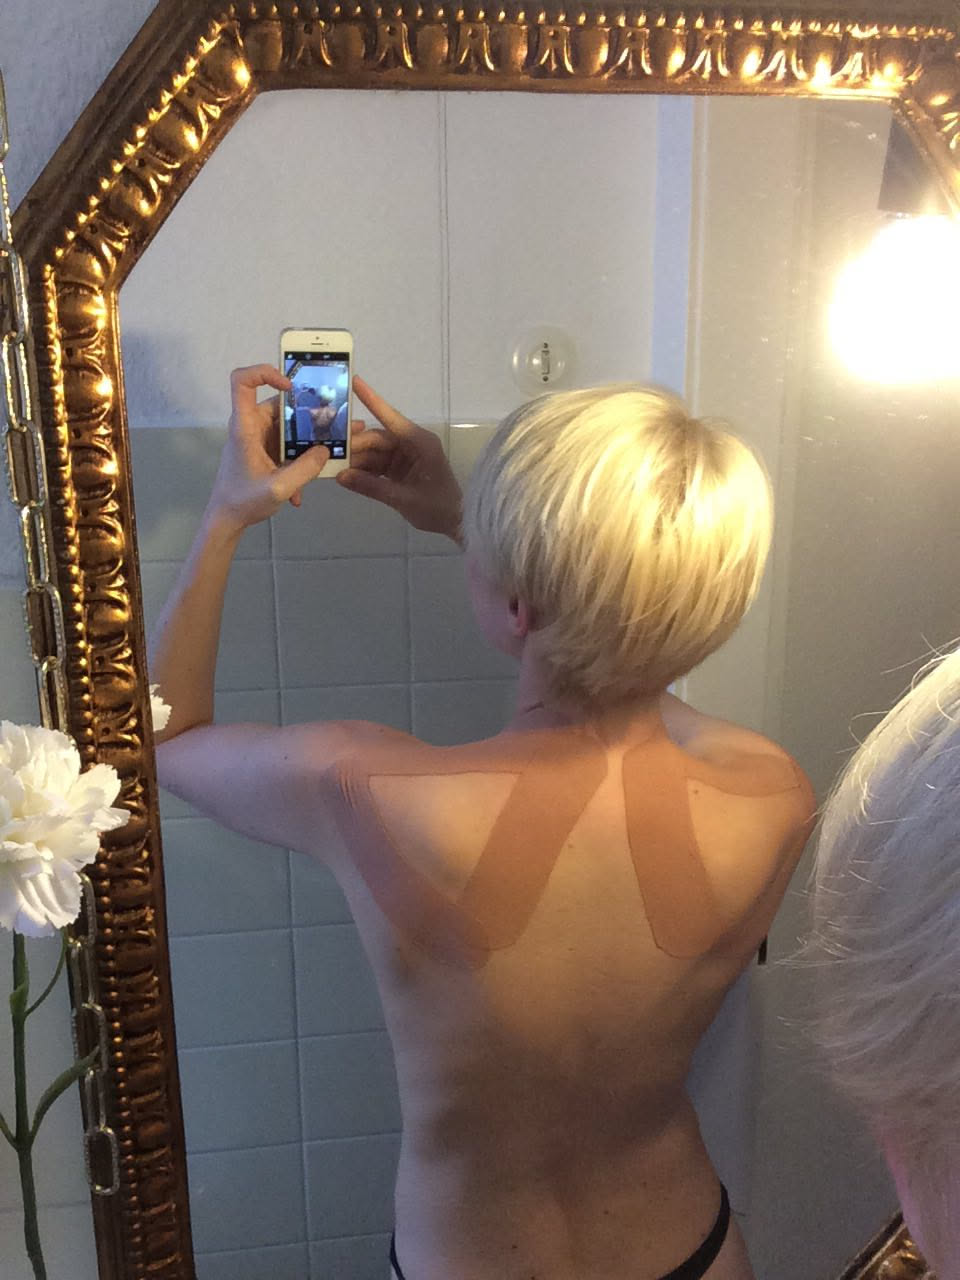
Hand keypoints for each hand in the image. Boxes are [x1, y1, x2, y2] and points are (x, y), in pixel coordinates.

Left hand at [208, 364, 329, 530]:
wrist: (227, 519)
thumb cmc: (243, 501)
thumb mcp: (278, 488)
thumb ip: (305, 469)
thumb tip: (325, 450)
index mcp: (245, 427)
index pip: (242, 381)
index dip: (265, 373)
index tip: (290, 386)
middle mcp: (251, 426)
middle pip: (280, 404)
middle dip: (308, 413)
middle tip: (334, 423)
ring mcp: (259, 438)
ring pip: (289, 425)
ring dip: (308, 441)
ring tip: (330, 451)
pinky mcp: (266, 450)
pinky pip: (289, 445)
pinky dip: (300, 460)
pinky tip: (303, 486)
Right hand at [338, 376, 463, 542]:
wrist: (456, 522)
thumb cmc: (438, 507)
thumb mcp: (404, 499)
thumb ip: (371, 487)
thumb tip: (341, 477)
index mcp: (419, 442)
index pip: (390, 416)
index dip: (371, 399)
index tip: (354, 381)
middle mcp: (411, 444)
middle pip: (377, 438)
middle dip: (355, 445)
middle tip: (329, 452)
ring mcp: (405, 456)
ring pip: (374, 452)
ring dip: (357, 460)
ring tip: (334, 466)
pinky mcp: (400, 469)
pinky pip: (377, 465)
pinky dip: (363, 471)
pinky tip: (347, 475)